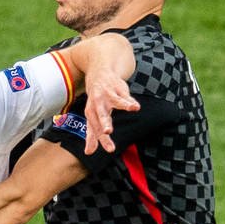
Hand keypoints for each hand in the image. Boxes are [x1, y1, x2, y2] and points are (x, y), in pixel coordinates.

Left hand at [81, 35, 139, 154]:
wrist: (99, 70)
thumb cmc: (97, 98)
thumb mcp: (92, 115)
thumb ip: (92, 134)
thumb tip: (88, 153)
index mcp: (91, 113)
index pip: (94, 129)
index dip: (97, 140)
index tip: (102, 151)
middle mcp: (97, 104)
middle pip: (101, 115)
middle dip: (104, 123)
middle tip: (109, 132)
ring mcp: (107, 94)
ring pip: (114, 102)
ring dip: (121, 106)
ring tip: (130, 112)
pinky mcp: (116, 87)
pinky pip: (124, 94)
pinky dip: (129, 100)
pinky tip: (136, 107)